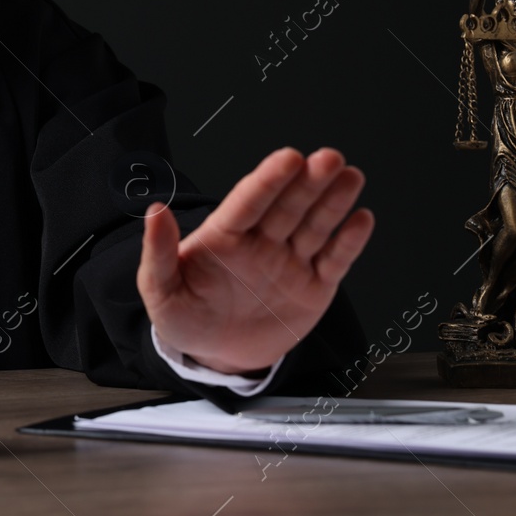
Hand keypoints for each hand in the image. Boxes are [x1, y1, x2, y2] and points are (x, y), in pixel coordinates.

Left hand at [138, 146, 373, 375]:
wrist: (216, 357)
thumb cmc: (185, 318)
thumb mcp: (160, 291)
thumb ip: (159, 253)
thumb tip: (154, 211)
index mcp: (224, 236)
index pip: (248, 201)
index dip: (269, 180)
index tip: (288, 158)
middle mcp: (261, 241)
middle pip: (288, 206)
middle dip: (309, 182)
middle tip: (328, 159)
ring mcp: (290, 261)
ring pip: (315, 226)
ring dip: (334, 201)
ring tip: (350, 176)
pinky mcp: (314, 287)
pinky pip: (334, 261)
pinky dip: (349, 241)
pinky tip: (361, 218)